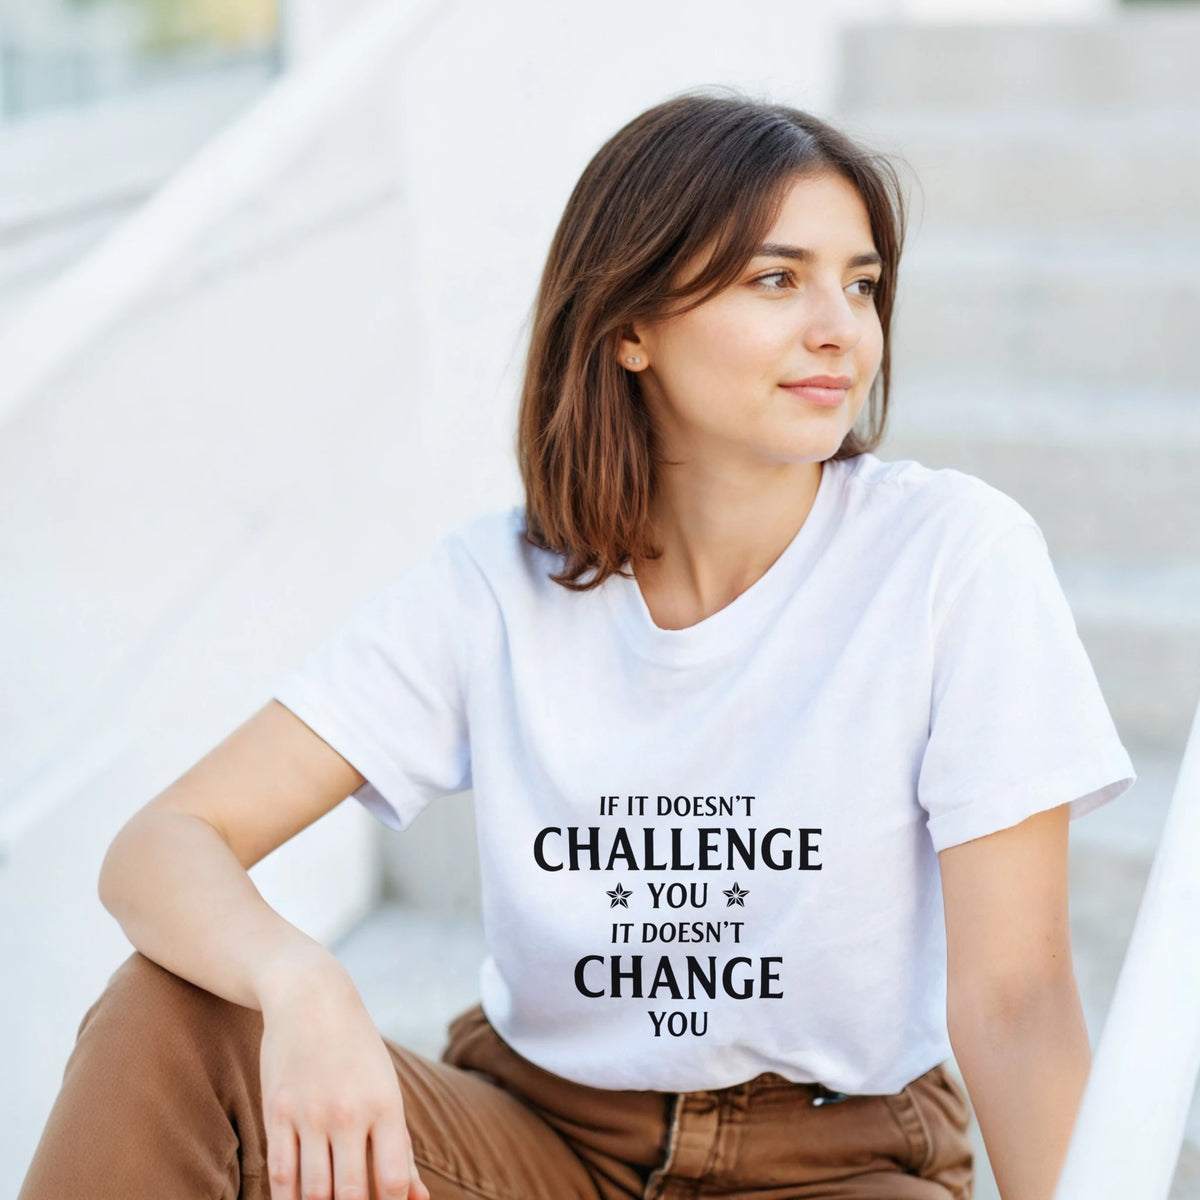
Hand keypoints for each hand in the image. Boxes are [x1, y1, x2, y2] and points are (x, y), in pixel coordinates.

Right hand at [258, 961, 430, 1199]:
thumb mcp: (388, 1090)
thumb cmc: (358, 1051)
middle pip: (352, 1194)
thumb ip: (401, 1148)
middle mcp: (349, 1112)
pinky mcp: (276, 1112)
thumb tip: (420, 1199)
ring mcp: (310, 1113)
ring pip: (313, 1192)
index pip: (393, 1180)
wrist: (311, 998)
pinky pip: (279, 1175)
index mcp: (386, 1105)